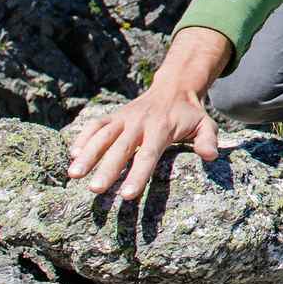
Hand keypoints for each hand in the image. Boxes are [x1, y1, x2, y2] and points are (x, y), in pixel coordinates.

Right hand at [66, 27, 229, 199]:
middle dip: (107, 169)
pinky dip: (83, 137)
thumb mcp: (206, 124)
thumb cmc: (190, 115)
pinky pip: (95, 125)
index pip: (148, 155)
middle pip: (120, 148)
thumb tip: (210, 157)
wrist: (174, 88)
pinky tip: (72, 156)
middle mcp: (139, 123)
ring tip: (73, 175)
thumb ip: (208, 140)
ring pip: (102, 135)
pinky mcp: (113, 116)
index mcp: (162, 128)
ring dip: (87, 154)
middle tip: (95, 190)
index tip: (127, 195)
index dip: (137, 175)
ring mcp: (124, 118)